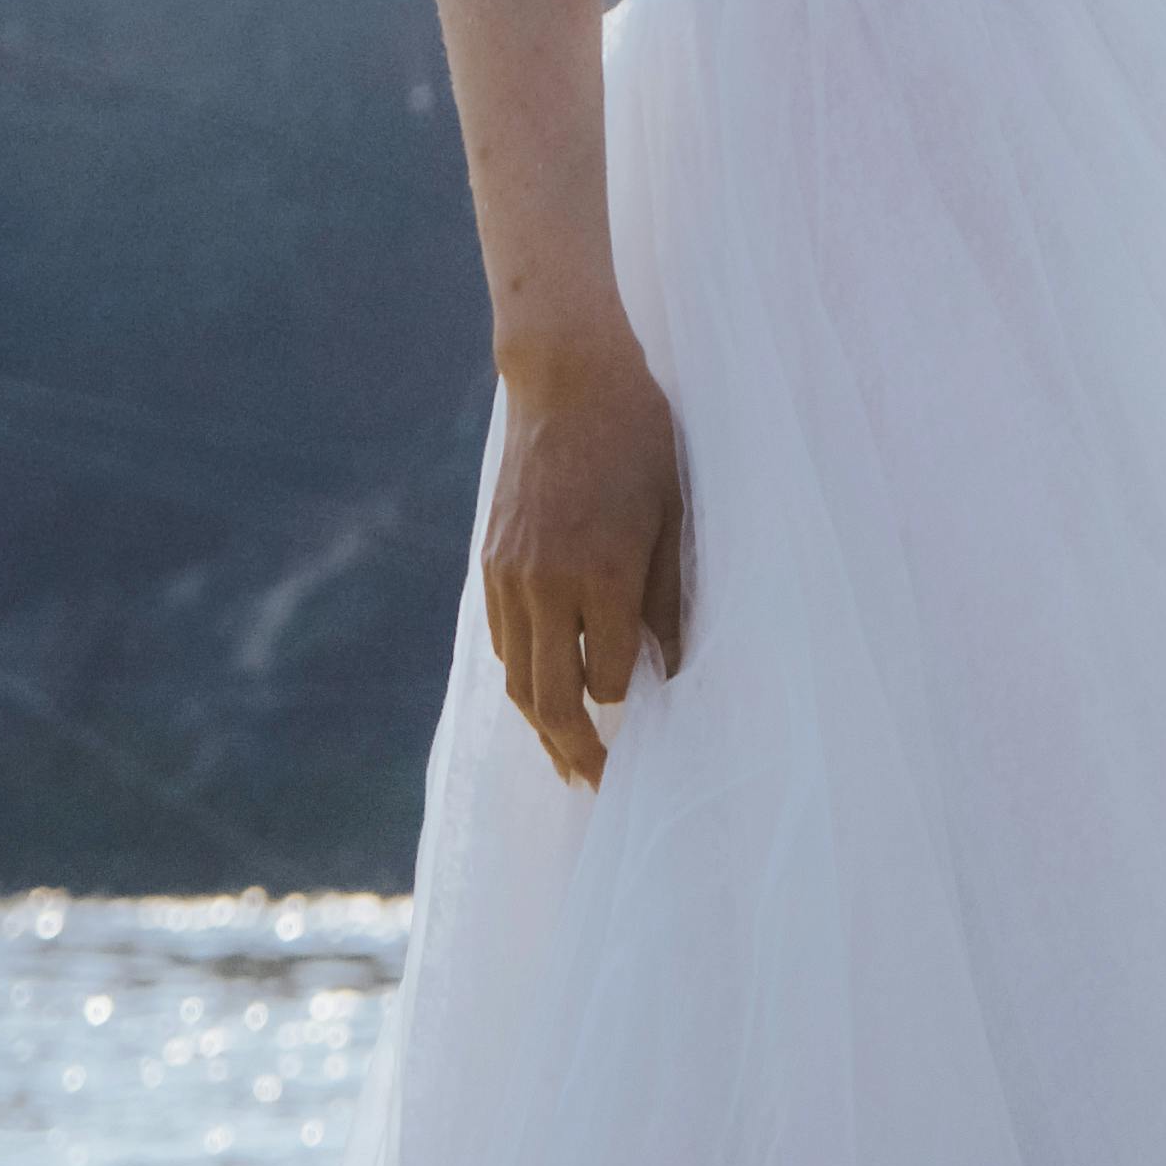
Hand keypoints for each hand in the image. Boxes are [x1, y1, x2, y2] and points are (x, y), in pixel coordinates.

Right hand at [482, 321, 687, 789]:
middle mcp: (544, 583)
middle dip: (576, 750)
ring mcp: (509, 575)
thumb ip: (670, 598)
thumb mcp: (675, 516)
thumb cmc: (641, 441)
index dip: (632, 703)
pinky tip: (547, 691)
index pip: (608, 678)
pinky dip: (523, 675)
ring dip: (542, 725)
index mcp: (600, 573)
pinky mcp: (490, 563)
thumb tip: (674, 670)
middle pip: (549, 698)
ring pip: (516, 678)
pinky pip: (502, 642)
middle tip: (599, 786)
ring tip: (570, 759)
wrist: (568, 379)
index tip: (656, 718)